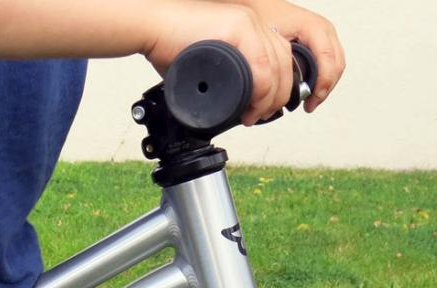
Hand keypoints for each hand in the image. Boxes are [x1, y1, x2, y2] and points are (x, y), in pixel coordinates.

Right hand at [144, 1, 294, 125]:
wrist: (152, 29)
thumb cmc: (171, 46)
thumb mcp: (206, 66)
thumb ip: (223, 79)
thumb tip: (232, 106)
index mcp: (250, 30)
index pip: (280, 59)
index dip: (278, 88)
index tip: (263, 109)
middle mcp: (253, 23)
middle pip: (283, 63)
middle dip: (278, 97)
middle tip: (260, 116)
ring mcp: (247, 24)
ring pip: (275, 67)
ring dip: (269, 97)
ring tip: (253, 114)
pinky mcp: (237, 28)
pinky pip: (260, 66)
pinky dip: (260, 90)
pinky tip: (250, 104)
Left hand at [233, 0, 344, 111]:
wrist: (257, 6)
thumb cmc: (261, 17)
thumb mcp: (268, 39)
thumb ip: (277, 61)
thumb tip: (277, 87)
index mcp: (313, 27)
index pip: (328, 59)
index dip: (322, 83)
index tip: (311, 100)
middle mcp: (322, 30)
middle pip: (336, 65)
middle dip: (325, 88)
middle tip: (310, 105)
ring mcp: (323, 35)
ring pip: (336, 65)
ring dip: (325, 85)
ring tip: (310, 102)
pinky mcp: (319, 41)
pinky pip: (330, 62)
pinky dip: (322, 78)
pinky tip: (310, 90)